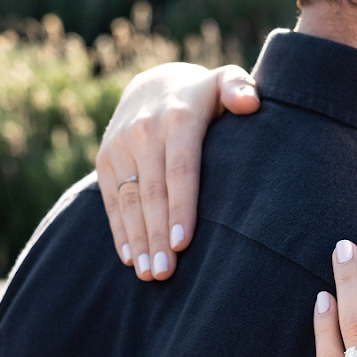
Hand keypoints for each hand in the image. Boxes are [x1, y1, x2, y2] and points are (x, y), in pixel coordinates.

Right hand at [96, 62, 260, 279]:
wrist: (153, 85)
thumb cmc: (203, 96)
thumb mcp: (224, 82)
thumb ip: (239, 88)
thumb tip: (251, 102)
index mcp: (178, 119)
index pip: (181, 170)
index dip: (181, 207)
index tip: (182, 242)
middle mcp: (144, 133)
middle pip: (152, 193)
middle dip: (157, 236)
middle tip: (165, 273)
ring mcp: (120, 147)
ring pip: (129, 201)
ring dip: (138, 240)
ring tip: (149, 274)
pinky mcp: (105, 160)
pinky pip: (111, 200)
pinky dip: (120, 231)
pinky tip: (130, 258)